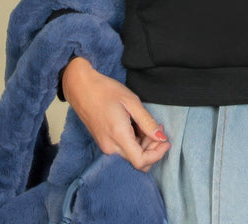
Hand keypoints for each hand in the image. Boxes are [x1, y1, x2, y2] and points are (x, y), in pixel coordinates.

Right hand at [62, 56, 170, 172]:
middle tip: (157, 127)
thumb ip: (147, 122)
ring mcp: (105, 146)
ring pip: (131, 155)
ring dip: (143, 144)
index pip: (141, 161)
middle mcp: (110, 147)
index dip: (157, 155)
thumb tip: (161, 138)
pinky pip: (123, 149)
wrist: (81, 87)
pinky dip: (134, 142)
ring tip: (147, 123)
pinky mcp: (103, 142)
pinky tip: (136, 126)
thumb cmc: (105, 90)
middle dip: (152, 148)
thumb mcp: (131, 102)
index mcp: (118, 136)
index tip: (166, 142)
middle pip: (137, 160)